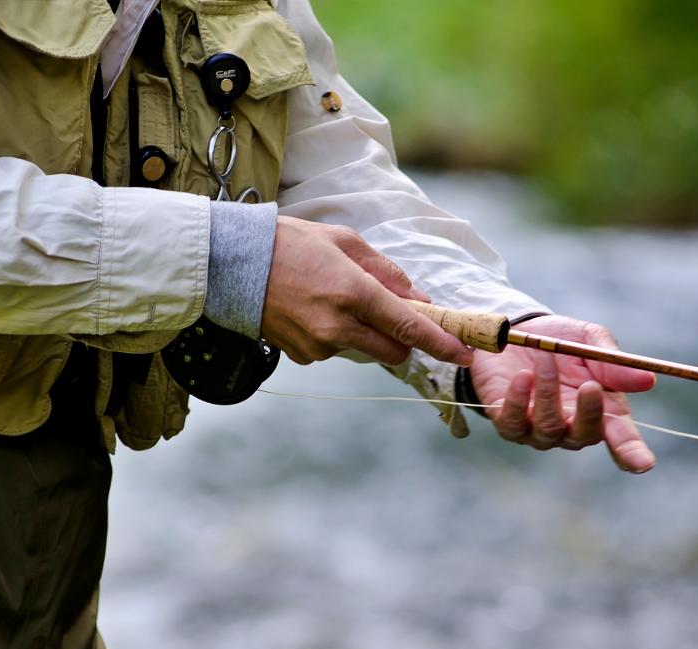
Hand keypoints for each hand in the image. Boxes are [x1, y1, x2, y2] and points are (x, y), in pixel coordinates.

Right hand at [262, 217, 472, 366]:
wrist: (232, 263)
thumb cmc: (290, 243)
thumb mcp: (345, 242)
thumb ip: (388, 273)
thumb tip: (419, 300)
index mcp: (353, 293)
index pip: (409, 329)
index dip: (441, 344)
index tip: (465, 353)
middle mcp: (338, 326)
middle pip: (394, 351)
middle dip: (402, 339)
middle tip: (393, 313)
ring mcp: (319, 346)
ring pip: (364, 349)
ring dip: (364, 331)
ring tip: (333, 297)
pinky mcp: (303, 356)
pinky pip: (336, 350)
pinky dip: (337, 335)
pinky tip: (313, 310)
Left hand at [468, 315, 656, 472]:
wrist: (513, 330)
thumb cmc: (559, 340)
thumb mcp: (589, 340)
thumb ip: (613, 362)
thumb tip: (648, 381)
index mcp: (601, 410)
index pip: (621, 439)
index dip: (632, 453)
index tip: (645, 463)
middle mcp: (571, 427)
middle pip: (585, 436)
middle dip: (589, 414)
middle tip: (591, 386)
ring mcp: (538, 430)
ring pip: (548, 427)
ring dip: (548, 391)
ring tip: (545, 357)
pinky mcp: (508, 423)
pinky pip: (513, 422)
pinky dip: (518, 399)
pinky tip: (522, 376)